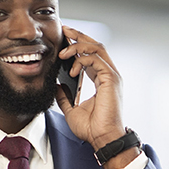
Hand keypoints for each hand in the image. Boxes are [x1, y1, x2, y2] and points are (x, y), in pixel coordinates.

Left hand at [55, 25, 124, 151]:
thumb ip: (65, 97)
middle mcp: (108, 74)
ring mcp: (111, 76)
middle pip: (95, 45)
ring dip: (78, 46)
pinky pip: (96, 60)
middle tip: (64, 29)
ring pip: (97, 48)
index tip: (63, 39)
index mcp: (101, 79)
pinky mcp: (111, 79)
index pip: (90, 55)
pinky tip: (71, 67)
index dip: (77, 45)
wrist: (102, 139)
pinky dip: (82, 60)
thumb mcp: (71, 110)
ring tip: (63, 50)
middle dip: (79, 36)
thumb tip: (57, 85)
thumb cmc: (91, 128)